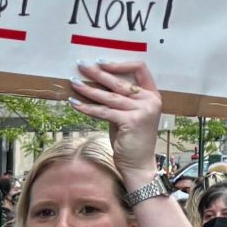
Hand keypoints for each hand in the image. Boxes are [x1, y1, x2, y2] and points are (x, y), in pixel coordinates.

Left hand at [71, 60, 162, 175]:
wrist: (138, 164)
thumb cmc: (131, 140)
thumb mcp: (128, 114)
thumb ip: (119, 100)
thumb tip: (95, 84)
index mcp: (152, 94)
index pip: (140, 68)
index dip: (120, 64)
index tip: (101, 62)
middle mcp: (150, 100)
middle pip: (120, 81)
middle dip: (97, 73)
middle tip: (81, 65)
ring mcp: (142, 110)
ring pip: (109, 96)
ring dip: (88, 89)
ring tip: (73, 82)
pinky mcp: (131, 121)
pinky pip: (104, 111)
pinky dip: (87, 107)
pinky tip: (74, 102)